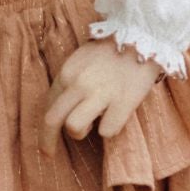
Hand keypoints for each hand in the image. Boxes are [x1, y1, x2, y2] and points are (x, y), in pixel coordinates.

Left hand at [44, 41, 160, 144]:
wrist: (144, 36)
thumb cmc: (112, 49)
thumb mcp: (82, 59)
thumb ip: (70, 81)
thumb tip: (63, 107)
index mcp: (67, 72)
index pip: (48, 105)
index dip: (45, 125)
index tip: (47, 137)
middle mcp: (79, 83)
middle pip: (52, 120)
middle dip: (47, 141)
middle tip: (48, 154)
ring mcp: (100, 93)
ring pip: (74, 128)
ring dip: (81, 132)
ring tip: (94, 122)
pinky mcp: (123, 102)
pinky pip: (107, 131)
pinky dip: (110, 128)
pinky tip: (116, 116)